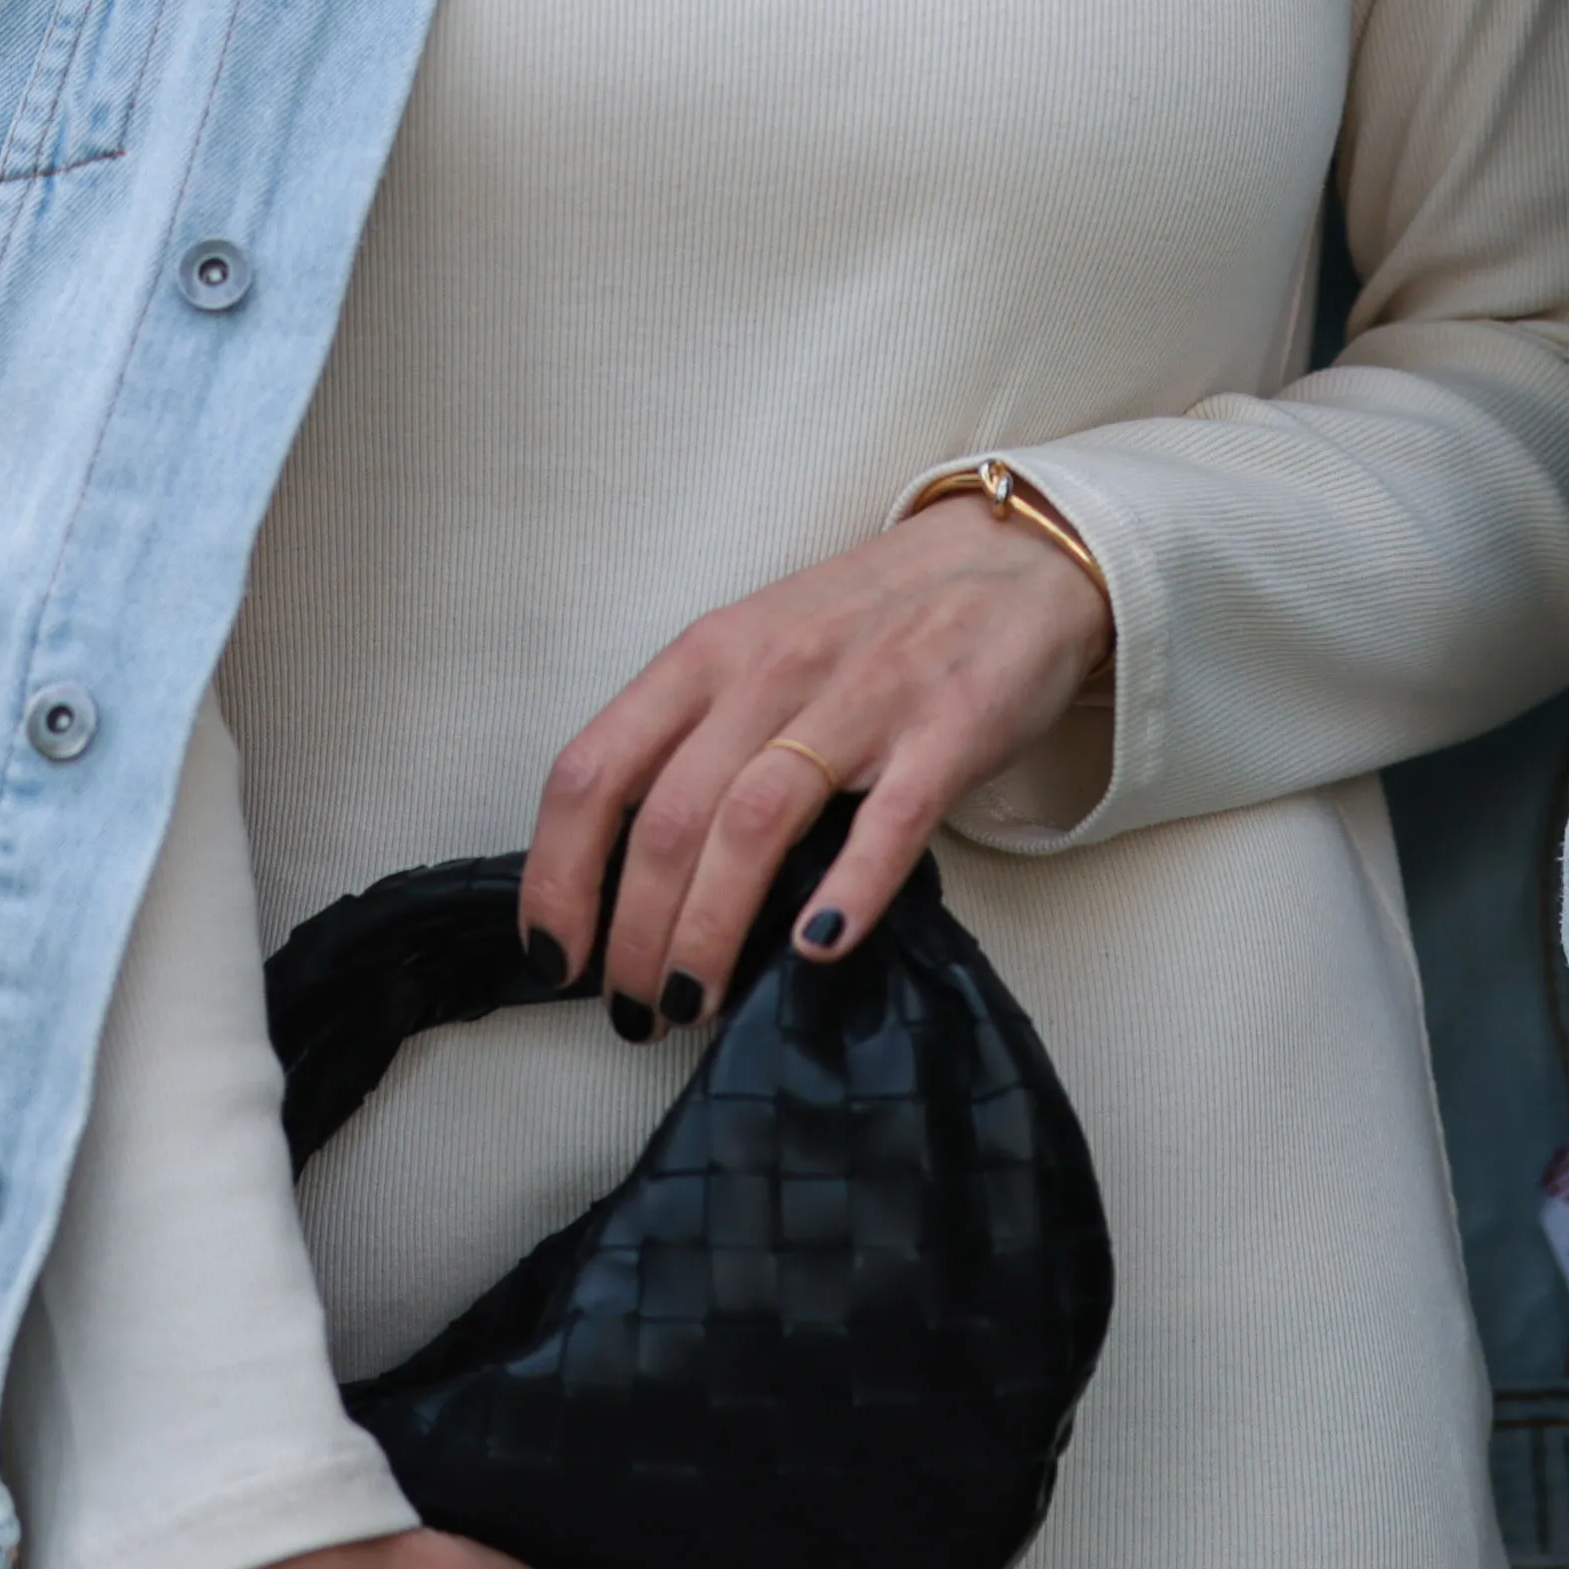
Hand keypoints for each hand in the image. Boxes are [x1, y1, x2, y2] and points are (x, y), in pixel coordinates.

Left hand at [523, 494, 1106, 1031]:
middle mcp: (769, 671)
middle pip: (668, 818)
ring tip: (693, 1004)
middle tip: (636, 1010)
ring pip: (754, 824)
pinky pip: (890, 820)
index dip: (558, 873)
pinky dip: (848, 889)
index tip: (554, 954)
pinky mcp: (950, 729)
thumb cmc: (869, 621)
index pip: (593, 769)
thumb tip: (632, 877)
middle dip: (636, 933)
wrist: (1014, 559)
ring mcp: (861, 699)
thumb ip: (698, 739)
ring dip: (710, 929)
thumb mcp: (756, 651)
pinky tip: (815, 950)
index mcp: (705, 656)